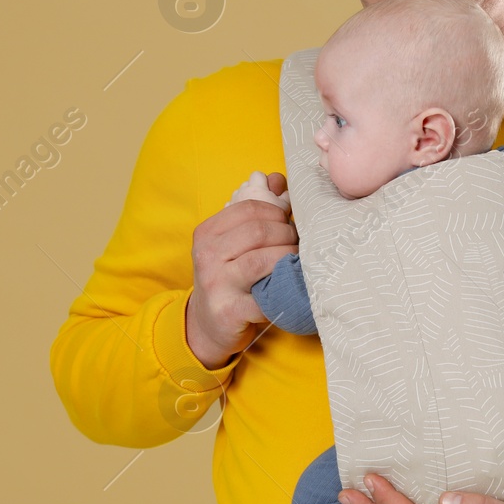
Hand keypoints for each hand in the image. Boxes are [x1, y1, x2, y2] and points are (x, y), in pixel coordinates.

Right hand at [185, 171, 296, 368]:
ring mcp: (216, 284)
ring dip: (288, 259)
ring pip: (263, 260)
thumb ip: (254, 211)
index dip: (277, 212)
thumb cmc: (227, 277)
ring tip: (295, 263)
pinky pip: (266, 297)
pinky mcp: (229, 311)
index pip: (248, 208)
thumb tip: (278, 178)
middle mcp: (206, 255)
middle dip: (286, 235)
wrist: (207, 325)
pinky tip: (292, 289)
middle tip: (296, 245)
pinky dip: (285, 292)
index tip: (287, 223)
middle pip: (259, 231)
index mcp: (207, 233)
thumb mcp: (231, 243)